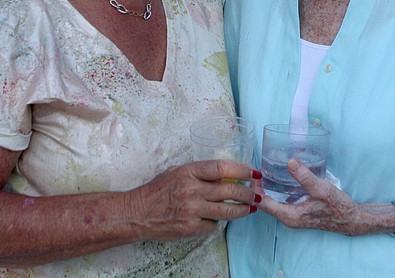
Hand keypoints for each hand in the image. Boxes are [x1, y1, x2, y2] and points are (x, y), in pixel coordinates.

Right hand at [128, 160, 261, 240]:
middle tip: (256, 194)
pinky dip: (217, 222)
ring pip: (228, 211)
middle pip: (230, 190)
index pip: (222, 167)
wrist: (137, 213)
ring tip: (250, 208)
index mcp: (189, 171)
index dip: (242, 169)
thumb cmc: (157, 190)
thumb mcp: (177, 172)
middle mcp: (192, 190)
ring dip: (243, 209)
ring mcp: (193, 210)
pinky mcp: (191, 227)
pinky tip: (216, 219)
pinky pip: (213, 225)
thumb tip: (224, 175)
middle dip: (248, 193)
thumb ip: (199, 173)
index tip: (254, 172)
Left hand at [254, 159, 365, 235]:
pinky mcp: (299, 212)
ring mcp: (294, 216)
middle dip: (259, 187)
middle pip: (266, 203)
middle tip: (258, 169)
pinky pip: (282, 201)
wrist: (351, 219)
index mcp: (289, 215)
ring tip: (266, 171)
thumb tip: (290, 162)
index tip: (254, 173)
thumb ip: (305, 176)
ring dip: (268, 188)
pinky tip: (281, 178)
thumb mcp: (321, 189)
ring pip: (274, 202)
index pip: (263, 203)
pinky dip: (278, 191)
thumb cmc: (337, 207)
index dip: (256, 188)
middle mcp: (289, 218)